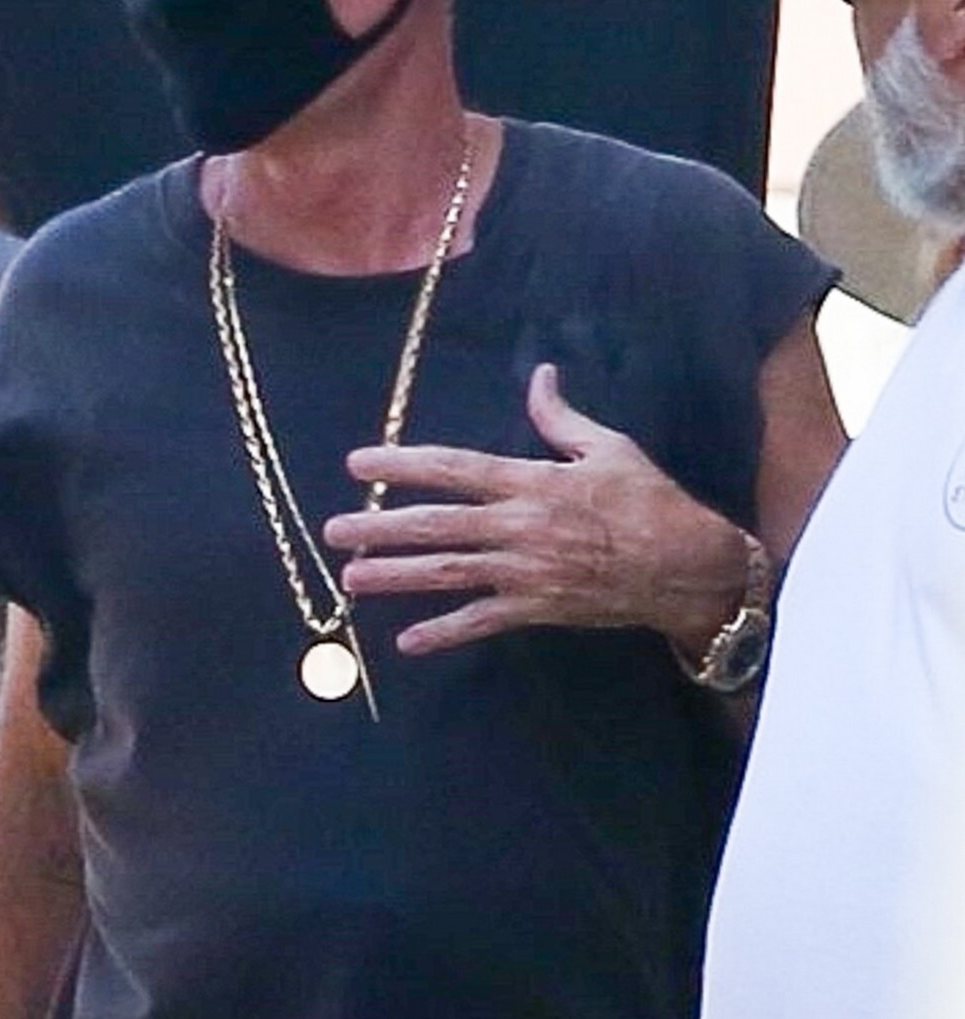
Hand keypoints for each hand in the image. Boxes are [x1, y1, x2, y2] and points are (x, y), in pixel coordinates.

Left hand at [324, 363, 750, 658]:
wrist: (685, 567)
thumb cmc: (648, 501)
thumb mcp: (608, 447)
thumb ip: (561, 417)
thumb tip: (541, 376)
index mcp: (531, 481)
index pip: (454, 469)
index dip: (402, 464)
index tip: (359, 462)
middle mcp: (519, 526)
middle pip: (436, 524)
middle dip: (380, 526)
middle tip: (333, 530)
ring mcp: (525, 571)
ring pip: (447, 573)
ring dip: (395, 576)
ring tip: (351, 578)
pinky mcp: (536, 608)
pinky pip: (482, 622)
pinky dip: (444, 633)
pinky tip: (407, 642)